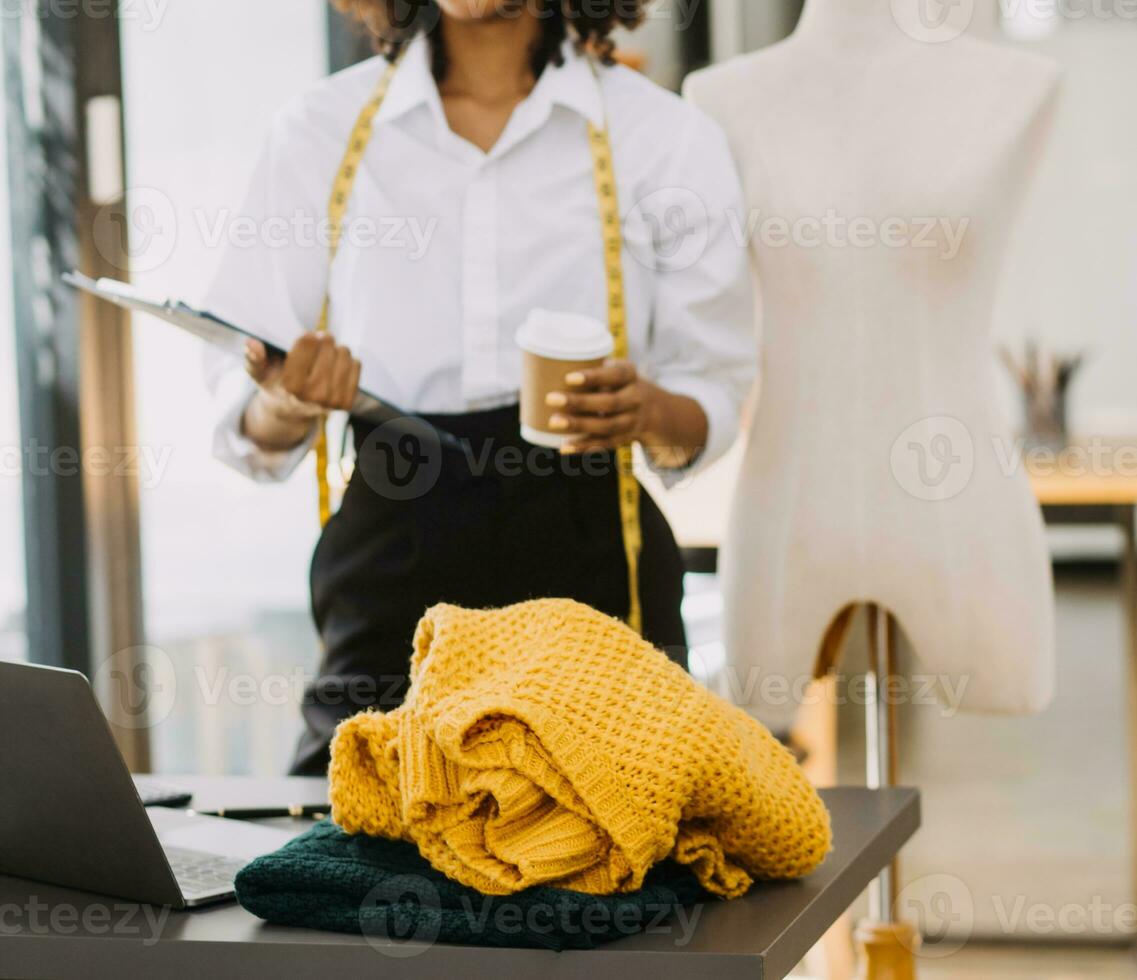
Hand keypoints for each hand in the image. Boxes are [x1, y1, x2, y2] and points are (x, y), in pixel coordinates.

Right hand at [245, 333, 361, 422]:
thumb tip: (252, 344)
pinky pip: (356, 365)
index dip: (307, 337)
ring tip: (324, 357)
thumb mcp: (259, 371)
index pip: (308, 342)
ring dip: (335, 350)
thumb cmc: (275, 382)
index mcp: (291, 385)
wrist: (291, 410)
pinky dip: (346, 361)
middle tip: (315, 347)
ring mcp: (332, 401)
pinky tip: (334, 367)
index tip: (304, 339)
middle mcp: (314, 396)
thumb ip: (253, 358)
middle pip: (328, 345)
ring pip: (344, 353)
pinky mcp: (346, 403)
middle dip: (322, 340)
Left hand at [545, 360, 656, 453]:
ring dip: (579, 425)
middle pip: (609, 403)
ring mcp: (631, 421)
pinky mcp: (624, 439)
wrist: (651, 408)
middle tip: (551, 399)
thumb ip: (587, 367)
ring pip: (606, 426)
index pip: (615, 375)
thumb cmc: (615, 383)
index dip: (593, 377)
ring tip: (553, 422)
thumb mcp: (612, 369)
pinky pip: (604, 445)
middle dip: (579, 402)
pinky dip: (584, 447)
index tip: (568, 378)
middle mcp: (635, 398)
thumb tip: (537, 365)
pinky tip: (564, 447)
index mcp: (630, 375)